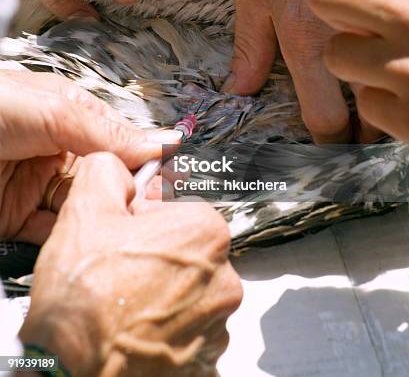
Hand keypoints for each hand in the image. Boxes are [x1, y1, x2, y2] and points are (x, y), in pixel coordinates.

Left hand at [0, 70, 181, 243]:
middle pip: (104, 177)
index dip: (141, 160)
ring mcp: (36, 185)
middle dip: (125, 193)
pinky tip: (89, 239)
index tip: (163, 180)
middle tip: (146, 211)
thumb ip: (106, 131)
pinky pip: (51, 231)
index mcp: (69, 115)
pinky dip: (70, 238)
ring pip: (82, 206)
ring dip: (101, 217)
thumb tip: (160, 141)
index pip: (119, 140)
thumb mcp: (51, 110)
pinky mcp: (15, 218)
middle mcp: (57, 150)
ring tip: (124, 228)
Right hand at [20, 153, 241, 376]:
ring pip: (186, 291)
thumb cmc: (83, 301)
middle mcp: (224, 278)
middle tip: (118, 270)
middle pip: (185, 251)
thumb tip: (121, 166)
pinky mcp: (206, 360)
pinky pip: (188, 330)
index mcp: (205, 232)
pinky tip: (136, 328)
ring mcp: (217, 324)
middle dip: (154, 254)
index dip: (142, 220)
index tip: (123, 234)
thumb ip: (109, 170)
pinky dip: (166, 328)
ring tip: (123, 303)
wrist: (72, 374)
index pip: (176, 209)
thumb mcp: (85, 210)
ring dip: (161, 292)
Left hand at [225, 0, 408, 141]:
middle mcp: (351, 35)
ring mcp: (388, 9)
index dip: (329, 142)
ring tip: (382, 96)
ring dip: (392, 93)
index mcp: (305, 40)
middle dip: (368, 131)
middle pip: (372, 112)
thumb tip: (239, 89)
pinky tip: (398, 46)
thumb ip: (250, 45)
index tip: (331, 147)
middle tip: (363, 135)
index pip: (325, 119)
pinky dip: (406, 45)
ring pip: (400, 78)